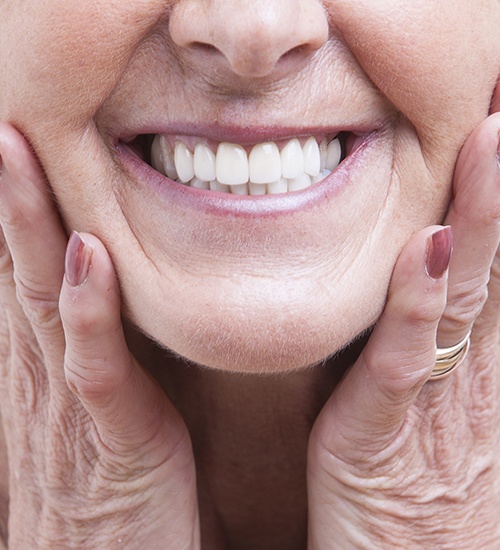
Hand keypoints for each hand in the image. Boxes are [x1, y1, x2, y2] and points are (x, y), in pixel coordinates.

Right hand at [0, 124, 199, 548]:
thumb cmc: (109, 491)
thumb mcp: (98, 410)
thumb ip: (96, 351)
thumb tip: (102, 293)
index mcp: (46, 365)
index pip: (29, 270)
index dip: (21, 207)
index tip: (19, 143)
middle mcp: (42, 374)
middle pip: (23, 266)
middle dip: (12, 193)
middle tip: (4, 121)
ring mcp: (69, 404)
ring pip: (42, 297)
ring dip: (29, 223)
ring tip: (18, 150)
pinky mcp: (109, 438)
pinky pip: (93, 363)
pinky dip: (87, 307)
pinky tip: (88, 252)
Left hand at [308, 110, 499, 548]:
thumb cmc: (412, 476)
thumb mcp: (431, 395)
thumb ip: (430, 330)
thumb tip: (430, 265)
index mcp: (476, 357)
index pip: (495, 260)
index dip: (499, 200)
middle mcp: (471, 367)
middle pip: (494, 261)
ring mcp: (436, 397)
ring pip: (464, 294)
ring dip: (480, 219)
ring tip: (491, 143)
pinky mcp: (388, 429)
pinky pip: (406, 358)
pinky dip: (418, 304)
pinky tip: (422, 252)